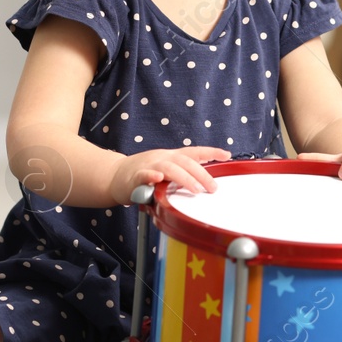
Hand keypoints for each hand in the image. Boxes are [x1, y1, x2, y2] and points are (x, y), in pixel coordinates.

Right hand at [109, 146, 230, 205]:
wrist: (114, 176)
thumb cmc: (144, 175)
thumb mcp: (166, 172)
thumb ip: (181, 176)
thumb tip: (204, 184)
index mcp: (171, 157)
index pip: (193, 152)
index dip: (210, 152)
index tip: (227, 155)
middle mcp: (162, 158)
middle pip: (185, 162)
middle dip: (201, 174)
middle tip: (213, 188)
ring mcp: (148, 166)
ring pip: (169, 168)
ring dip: (184, 178)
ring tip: (196, 190)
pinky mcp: (134, 177)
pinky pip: (144, 175)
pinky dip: (151, 176)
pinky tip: (158, 180)